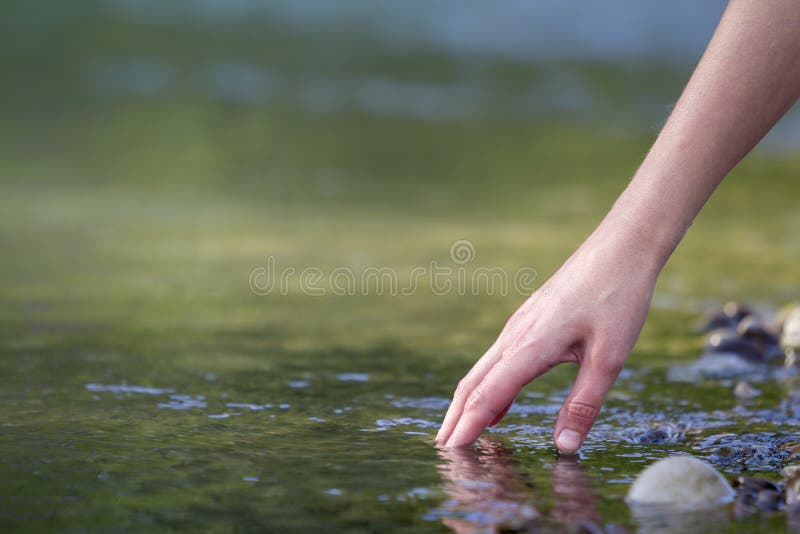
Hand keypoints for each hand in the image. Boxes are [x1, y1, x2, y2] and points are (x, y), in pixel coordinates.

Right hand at [435, 227, 657, 451]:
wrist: (620, 248)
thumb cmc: (618, 298)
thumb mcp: (609, 358)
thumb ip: (584, 404)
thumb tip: (563, 448)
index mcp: (531, 345)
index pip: (488, 394)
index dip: (468, 426)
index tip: (451, 453)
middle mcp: (515, 335)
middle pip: (473, 383)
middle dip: (455, 419)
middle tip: (443, 452)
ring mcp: (518, 326)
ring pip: (482, 371)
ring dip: (467, 403)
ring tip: (458, 434)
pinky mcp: (528, 322)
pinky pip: (497, 361)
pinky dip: (487, 388)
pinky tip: (496, 408)